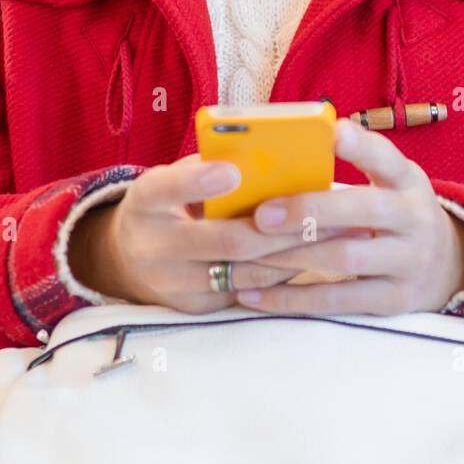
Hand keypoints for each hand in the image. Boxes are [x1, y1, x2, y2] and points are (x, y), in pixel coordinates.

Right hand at [66, 154, 350, 313]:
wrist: (128, 261)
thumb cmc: (168, 204)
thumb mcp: (174, 179)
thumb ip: (210, 166)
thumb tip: (270, 154)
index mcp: (145, 201)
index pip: (166, 188)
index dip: (200, 181)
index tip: (234, 171)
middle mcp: (154, 247)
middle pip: (225, 240)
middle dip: (280, 227)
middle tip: (324, 209)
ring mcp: (175, 285)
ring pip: (246, 271)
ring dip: (294, 253)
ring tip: (335, 233)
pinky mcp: (197, 309)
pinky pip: (248, 290)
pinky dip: (283, 273)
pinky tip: (314, 256)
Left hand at [237, 117, 463, 315]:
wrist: (448, 265)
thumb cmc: (395, 213)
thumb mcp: (389, 183)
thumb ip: (351, 170)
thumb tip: (276, 161)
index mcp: (407, 181)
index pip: (386, 157)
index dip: (361, 145)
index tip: (333, 131)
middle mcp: (414, 219)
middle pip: (364, 210)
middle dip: (309, 211)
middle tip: (262, 215)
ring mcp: (408, 262)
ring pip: (346, 259)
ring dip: (291, 256)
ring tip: (246, 254)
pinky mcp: (395, 300)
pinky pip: (339, 300)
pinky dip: (293, 298)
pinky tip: (255, 295)